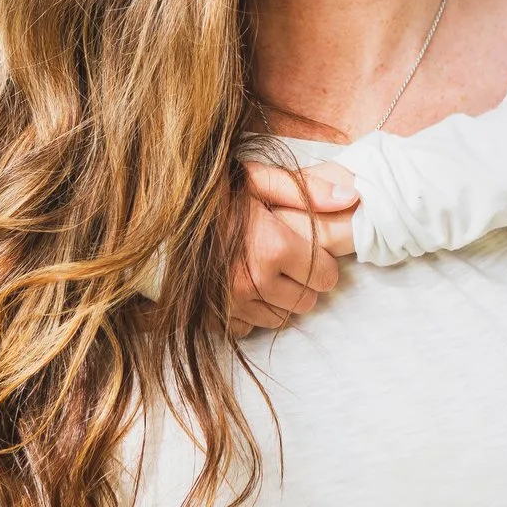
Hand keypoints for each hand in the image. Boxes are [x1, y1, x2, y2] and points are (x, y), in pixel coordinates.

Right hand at [228, 162, 358, 335]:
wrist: (153, 218)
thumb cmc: (211, 194)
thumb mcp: (259, 178)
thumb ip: (307, 189)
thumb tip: (353, 197)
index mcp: (274, 247)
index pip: (327, 276)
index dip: (322, 263)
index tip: (309, 250)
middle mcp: (255, 281)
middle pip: (307, 302)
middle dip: (305, 283)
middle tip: (288, 261)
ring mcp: (232, 303)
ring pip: (281, 318)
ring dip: (280, 300)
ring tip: (264, 272)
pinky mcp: (212, 316)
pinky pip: (248, 328)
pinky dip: (250, 312)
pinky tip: (242, 288)